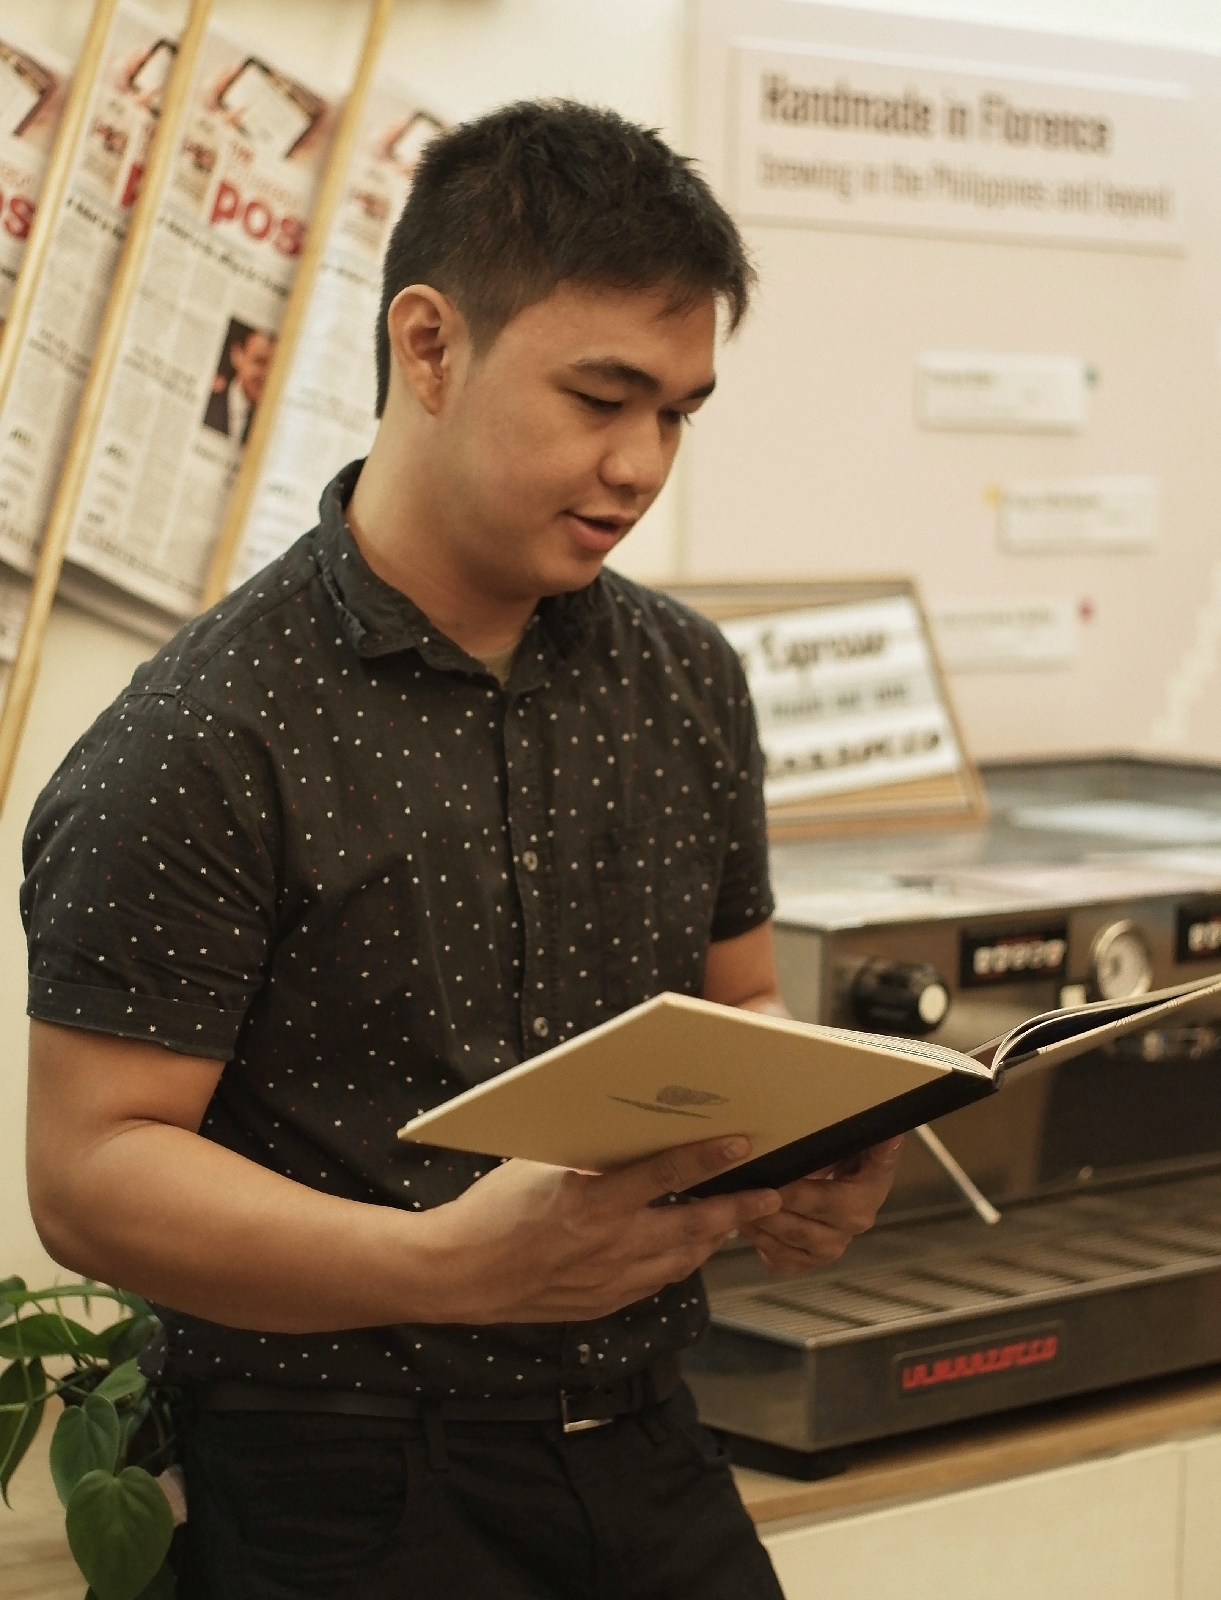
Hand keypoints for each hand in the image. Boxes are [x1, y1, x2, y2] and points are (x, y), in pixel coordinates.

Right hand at [423, 1137, 780, 1323]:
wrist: (458, 1274)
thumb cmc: (491, 1211)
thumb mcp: (540, 1165)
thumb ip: (589, 1157)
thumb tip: (625, 1138)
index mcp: (593, 1202)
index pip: (667, 1173)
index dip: (709, 1158)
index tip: (741, 1144)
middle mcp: (610, 1246)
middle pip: (693, 1227)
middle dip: (737, 1210)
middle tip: (769, 1195)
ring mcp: (609, 1281)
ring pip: (682, 1260)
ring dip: (712, 1239)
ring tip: (733, 1220)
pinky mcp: (602, 1304)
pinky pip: (654, 1282)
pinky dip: (677, 1263)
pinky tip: (683, 1249)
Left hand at [739, 1138, 903, 1275]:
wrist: (857, 1184)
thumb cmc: (856, 1159)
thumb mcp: (867, 1147)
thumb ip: (879, 1147)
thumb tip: (894, 1136)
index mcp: (859, 1204)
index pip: (819, 1200)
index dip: (792, 1193)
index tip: (767, 1182)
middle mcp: (845, 1233)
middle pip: (796, 1226)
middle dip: (764, 1209)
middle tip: (736, 1190)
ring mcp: (827, 1251)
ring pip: (784, 1245)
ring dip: (756, 1227)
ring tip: (731, 1205)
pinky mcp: (809, 1262)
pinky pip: (780, 1261)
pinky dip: (760, 1246)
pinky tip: (744, 1227)